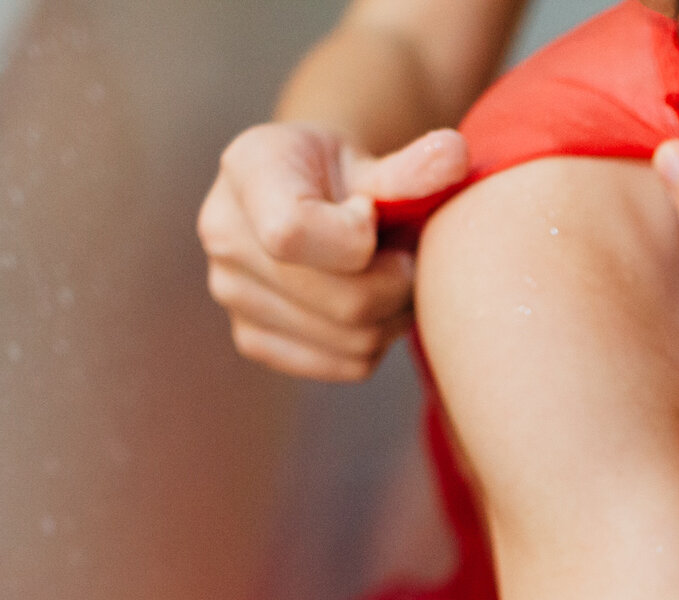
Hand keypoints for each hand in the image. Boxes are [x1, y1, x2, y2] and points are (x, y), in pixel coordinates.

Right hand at [198, 123, 468, 380]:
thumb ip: (413, 168)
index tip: (371, 215)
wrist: (308, 196)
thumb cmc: (344, 174)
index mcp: (247, 170)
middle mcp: (223, 234)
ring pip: (353, 340)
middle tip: (408, 254)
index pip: (293, 234)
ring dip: (394, 314)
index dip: (358, 239)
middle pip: (343, 300)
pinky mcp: (254, 340)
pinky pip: (346, 365)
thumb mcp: (374, 159)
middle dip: (399, 283)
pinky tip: (372, 303)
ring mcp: (232, 294)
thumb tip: (455, 155)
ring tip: (391, 273)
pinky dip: (377, 341)